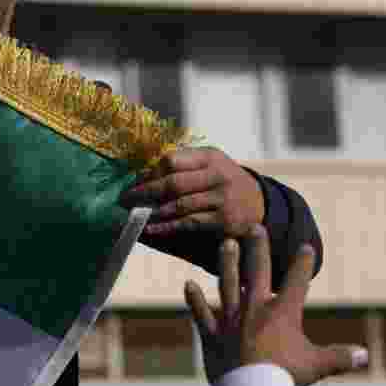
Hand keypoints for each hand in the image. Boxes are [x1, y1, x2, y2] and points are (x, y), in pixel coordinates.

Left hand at [118, 147, 263, 237]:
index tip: (134, 182)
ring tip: (135, 214)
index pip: (171, 160)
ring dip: (153, 211)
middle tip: (125, 199)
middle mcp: (218, 175)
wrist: (261, 204)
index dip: (150, 172)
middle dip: (144, 192)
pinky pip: (189, 223)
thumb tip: (142, 176)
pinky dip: (167, 226)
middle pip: (173, 183)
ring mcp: (223, 198)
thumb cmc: (223, 182)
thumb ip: (182, 166)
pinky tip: (151, 229)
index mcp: (210, 156)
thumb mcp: (209, 165)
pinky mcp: (225, 220)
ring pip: (180, 205)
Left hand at [184, 225, 367, 385]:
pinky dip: (194, 299)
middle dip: (258, 248)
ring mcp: (231, 319)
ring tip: (225, 243)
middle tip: (255, 226)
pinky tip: (187, 284)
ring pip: (227, 284)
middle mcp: (254, 309)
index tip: (305, 245)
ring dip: (227, 263)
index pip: (296, 282)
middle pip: (257, 272)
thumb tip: (365, 355)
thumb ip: (340, 357)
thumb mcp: (317, 365)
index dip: (302, 263)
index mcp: (281, 313)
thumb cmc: (285, 376)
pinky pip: (201, 313)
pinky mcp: (213, 333)